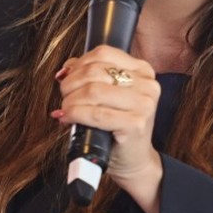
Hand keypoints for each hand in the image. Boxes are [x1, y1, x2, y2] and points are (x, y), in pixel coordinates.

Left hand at [53, 44, 162, 212]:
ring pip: (92, 91)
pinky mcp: (135, 123)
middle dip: (70, 84)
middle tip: (64, 97)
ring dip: (70, 101)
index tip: (67, 78)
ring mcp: (144, 104)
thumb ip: (91, 75)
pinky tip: (68, 118)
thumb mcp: (108, 94)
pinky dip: (75, 114)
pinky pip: (95, 114)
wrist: (133, 159)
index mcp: (143, 70)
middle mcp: (148, 84)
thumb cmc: (118, 127)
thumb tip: (66, 68)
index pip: (103, 53)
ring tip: (66, 109)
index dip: (78, 64)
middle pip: (95, 71)